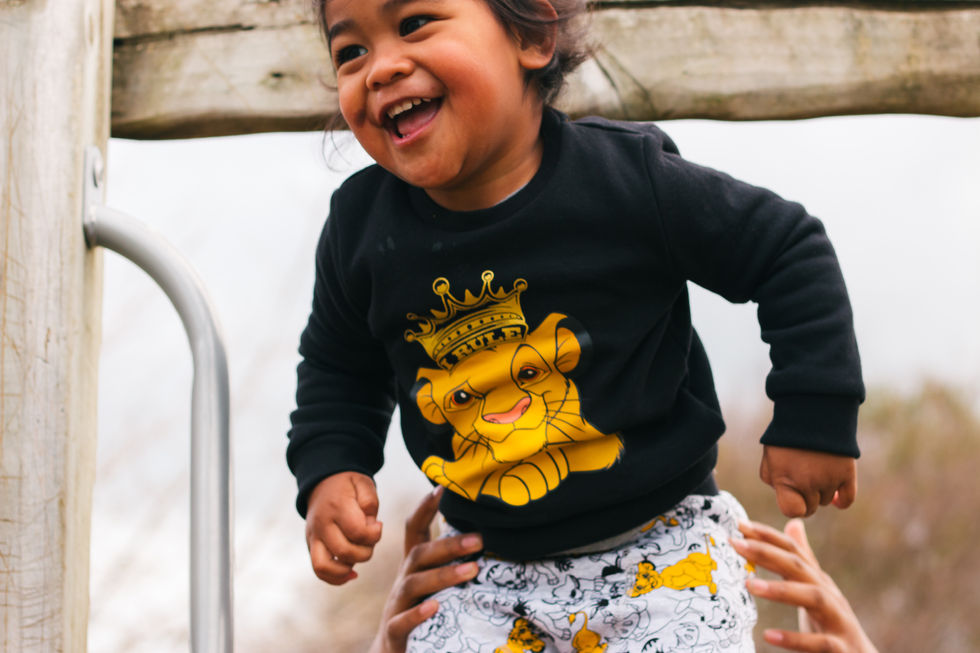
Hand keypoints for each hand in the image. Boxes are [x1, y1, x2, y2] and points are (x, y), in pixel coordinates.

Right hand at [305, 471, 382, 584]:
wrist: (323, 483)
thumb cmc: (348, 485)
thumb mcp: (363, 483)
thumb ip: (370, 501)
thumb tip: (370, 525)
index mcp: (336, 507)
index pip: (357, 532)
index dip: (374, 534)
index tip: (378, 525)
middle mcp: (322, 524)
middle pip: (344, 551)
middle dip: (365, 552)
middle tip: (370, 541)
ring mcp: (313, 536)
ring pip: (323, 566)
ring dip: (347, 569)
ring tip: (359, 558)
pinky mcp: (311, 545)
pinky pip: (318, 570)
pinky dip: (335, 578)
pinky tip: (351, 573)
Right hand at [369, 487, 481, 652]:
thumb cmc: (420, 613)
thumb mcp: (432, 585)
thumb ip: (450, 564)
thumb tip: (487, 538)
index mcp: (413, 567)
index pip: (414, 530)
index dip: (425, 508)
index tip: (443, 487)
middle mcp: (403, 582)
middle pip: (419, 555)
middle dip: (448, 545)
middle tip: (480, 539)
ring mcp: (396, 607)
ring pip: (414, 585)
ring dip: (443, 576)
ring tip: (471, 571)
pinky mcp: (395, 633)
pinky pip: (403, 622)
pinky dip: (418, 614)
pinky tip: (436, 607)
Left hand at [732, 519, 877, 652]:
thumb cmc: (831, 624)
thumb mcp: (815, 590)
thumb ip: (802, 562)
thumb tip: (793, 523)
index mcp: (819, 581)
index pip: (793, 551)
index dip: (767, 535)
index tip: (738, 524)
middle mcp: (830, 595)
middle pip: (800, 567)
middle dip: (767, 552)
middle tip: (735, 543)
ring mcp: (838, 620)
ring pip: (814, 597)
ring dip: (780, 590)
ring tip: (748, 585)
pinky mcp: (841, 648)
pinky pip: (820, 643)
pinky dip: (794, 639)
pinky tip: (768, 635)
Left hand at [760, 445, 856, 516]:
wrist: (812, 411)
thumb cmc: (787, 436)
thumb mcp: (770, 456)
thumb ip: (773, 479)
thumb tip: (785, 496)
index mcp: (784, 479)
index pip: (792, 511)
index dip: (794, 506)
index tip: (794, 497)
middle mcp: (806, 483)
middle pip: (811, 507)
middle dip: (807, 497)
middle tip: (805, 479)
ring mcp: (828, 479)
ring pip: (826, 501)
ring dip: (822, 491)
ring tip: (817, 472)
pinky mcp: (846, 473)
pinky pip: (846, 500)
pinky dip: (841, 501)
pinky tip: (836, 495)